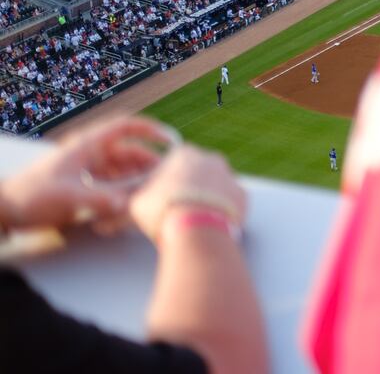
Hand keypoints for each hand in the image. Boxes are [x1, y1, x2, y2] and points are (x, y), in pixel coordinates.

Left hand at [0, 116, 173, 232]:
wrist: (7, 209)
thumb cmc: (33, 195)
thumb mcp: (68, 198)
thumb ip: (100, 200)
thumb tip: (128, 204)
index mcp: (88, 145)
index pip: (125, 126)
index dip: (150, 129)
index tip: (170, 139)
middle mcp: (92, 154)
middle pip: (130, 152)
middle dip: (149, 164)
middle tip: (166, 179)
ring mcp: (90, 170)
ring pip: (124, 171)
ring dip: (138, 181)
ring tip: (151, 195)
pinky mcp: (87, 186)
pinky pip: (114, 185)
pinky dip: (125, 193)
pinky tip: (131, 206)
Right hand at [130, 146, 246, 244]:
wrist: (197, 229)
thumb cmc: (163, 212)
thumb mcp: (137, 202)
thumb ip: (139, 194)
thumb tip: (134, 199)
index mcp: (184, 154)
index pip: (173, 162)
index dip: (165, 181)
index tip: (161, 196)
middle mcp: (211, 159)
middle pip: (197, 173)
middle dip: (189, 188)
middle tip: (178, 209)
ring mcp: (230, 176)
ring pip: (216, 186)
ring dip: (206, 198)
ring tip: (194, 219)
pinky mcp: (243, 195)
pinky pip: (230, 202)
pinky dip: (222, 211)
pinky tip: (211, 223)